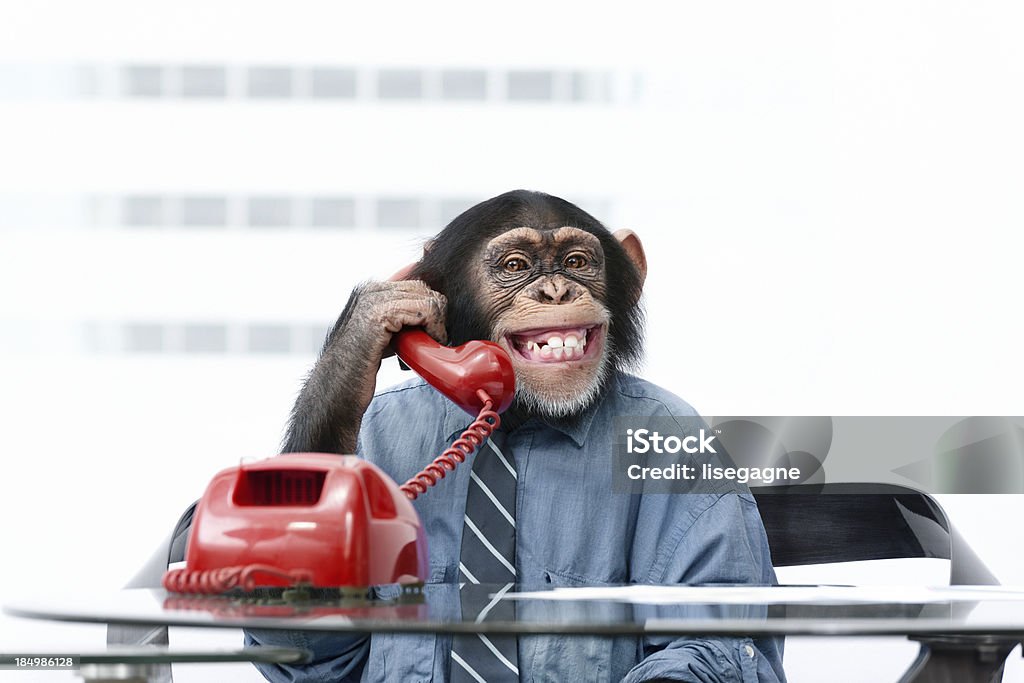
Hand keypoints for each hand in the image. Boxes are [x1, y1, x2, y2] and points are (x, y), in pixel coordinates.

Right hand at [281, 278, 446, 453]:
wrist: (336, 389)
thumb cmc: (358, 369)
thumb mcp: (381, 336)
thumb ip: (397, 319)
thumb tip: (429, 314)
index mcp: (370, 290)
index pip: (417, 287)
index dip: (430, 312)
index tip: (429, 336)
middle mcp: (370, 289)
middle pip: (425, 290)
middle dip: (436, 317)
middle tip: (432, 343)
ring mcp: (373, 299)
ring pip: (429, 299)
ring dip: (437, 326)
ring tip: (428, 348)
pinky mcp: (380, 315)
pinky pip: (426, 310)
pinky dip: (434, 329)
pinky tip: (424, 349)